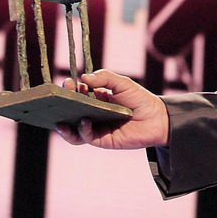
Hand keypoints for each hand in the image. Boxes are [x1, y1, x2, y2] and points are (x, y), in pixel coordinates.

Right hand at [55, 69, 169, 149]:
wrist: (156, 119)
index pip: (77, 93)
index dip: (70, 88)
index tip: (67, 82)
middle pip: (71, 111)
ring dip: (64, 125)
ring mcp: (95, 127)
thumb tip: (84, 77)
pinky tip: (85, 121)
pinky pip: (85, 137)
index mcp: (95, 98)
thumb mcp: (123, 83)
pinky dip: (82, 130)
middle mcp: (92, 113)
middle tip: (60, 97)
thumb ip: (105, 78)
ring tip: (61, 119)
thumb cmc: (139, 99)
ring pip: (73, 129)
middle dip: (63, 105)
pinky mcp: (101, 140)